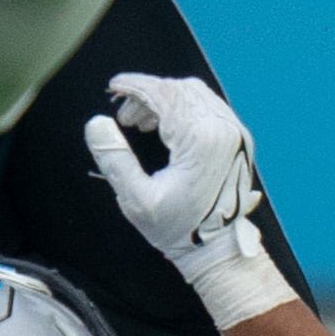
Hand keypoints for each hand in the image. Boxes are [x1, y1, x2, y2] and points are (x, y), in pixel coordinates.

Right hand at [83, 73, 297, 328]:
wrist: (219, 249)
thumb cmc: (178, 228)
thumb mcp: (137, 200)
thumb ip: (115, 159)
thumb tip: (97, 123)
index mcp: (202, 140)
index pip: (166, 95)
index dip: (136, 86)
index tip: (113, 86)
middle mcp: (224, 129)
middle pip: (182, 90)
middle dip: (148, 94)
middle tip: (123, 115)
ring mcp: (236, 132)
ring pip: (197, 95)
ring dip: (165, 99)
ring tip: (138, 122)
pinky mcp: (238, 138)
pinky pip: (209, 107)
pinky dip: (183, 107)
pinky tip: (163, 125)